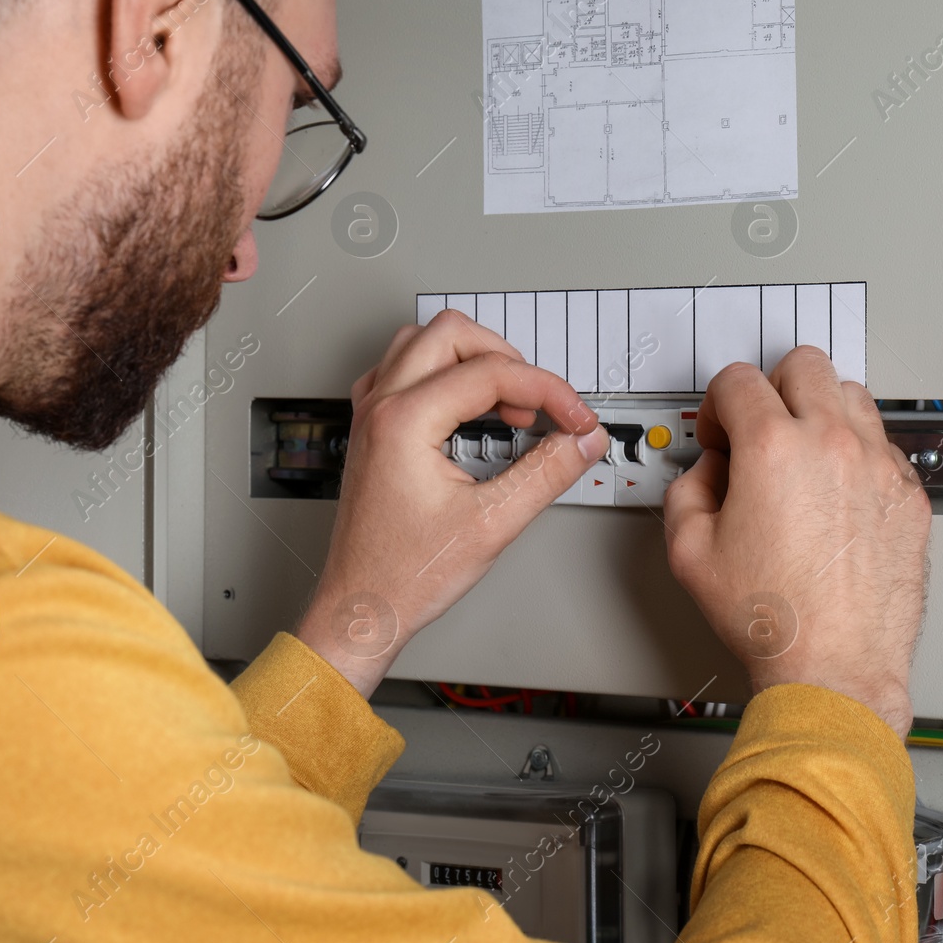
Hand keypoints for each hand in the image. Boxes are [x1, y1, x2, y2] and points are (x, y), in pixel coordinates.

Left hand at [296, 310, 609, 696]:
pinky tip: (463, 408)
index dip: (548, 390)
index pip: (492, 372)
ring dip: (471, 359)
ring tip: (506, 401)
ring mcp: (370, 416)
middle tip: (539, 402)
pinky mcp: (370, 431)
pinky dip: (441, 376)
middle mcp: (381, 408)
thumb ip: (546, 473)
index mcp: (404, 421)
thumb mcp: (492, 524)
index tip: (576, 420)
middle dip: (508, 359)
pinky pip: (402, 371)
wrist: (361, 608)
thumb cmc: (404, 576)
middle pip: (452, 333)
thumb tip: (581, 441)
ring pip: (422, 342)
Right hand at [662, 347, 930, 733]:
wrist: (834, 665)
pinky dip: (857, 453)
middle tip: (761, 427)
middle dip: (771, 388)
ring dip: (820, 410)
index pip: (738, 380)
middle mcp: (832, 445)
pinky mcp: (910, 494)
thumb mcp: (688, 551)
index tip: (721, 435)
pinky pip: (883, 444)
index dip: (718, 406)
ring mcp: (879, 466)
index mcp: (773, 448)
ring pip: (852, 393)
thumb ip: (686, 489)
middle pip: (803, 365)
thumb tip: (708, 472)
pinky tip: (837, 491)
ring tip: (803, 452)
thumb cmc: (772, 618)